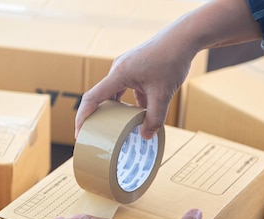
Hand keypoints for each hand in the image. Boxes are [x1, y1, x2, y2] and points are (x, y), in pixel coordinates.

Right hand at [76, 30, 195, 139]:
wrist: (184, 37)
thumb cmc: (172, 59)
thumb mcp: (163, 94)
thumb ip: (155, 117)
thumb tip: (146, 136)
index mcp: (118, 74)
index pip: (92, 98)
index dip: (83, 117)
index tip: (79, 133)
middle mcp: (118, 69)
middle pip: (101, 96)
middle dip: (97, 116)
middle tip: (96, 134)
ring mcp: (125, 67)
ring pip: (114, 93)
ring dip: (116, 109)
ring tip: (118, 126)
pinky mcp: (134, 67)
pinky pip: (126, 87)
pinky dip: (130, 101)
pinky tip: (140, 112)